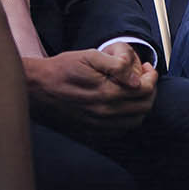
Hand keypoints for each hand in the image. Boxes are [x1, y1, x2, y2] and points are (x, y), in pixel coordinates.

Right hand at [23, 46, 157, 132]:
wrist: (37, 89)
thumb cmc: (62, 69)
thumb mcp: (90, 56)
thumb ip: (117, 65)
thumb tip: (136, 79)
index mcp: (107, 93)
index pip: (145, 90)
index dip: (151, 77)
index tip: (148, 68)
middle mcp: (104, 114)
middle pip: (144, 107)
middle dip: (149, 90)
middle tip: (144, 78)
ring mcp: (98, 126)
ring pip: (135, 121)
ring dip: (140, 105)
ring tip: (135, 91)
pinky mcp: (91, 133)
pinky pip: (120, 130)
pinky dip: (127, 118)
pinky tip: (121, 104)